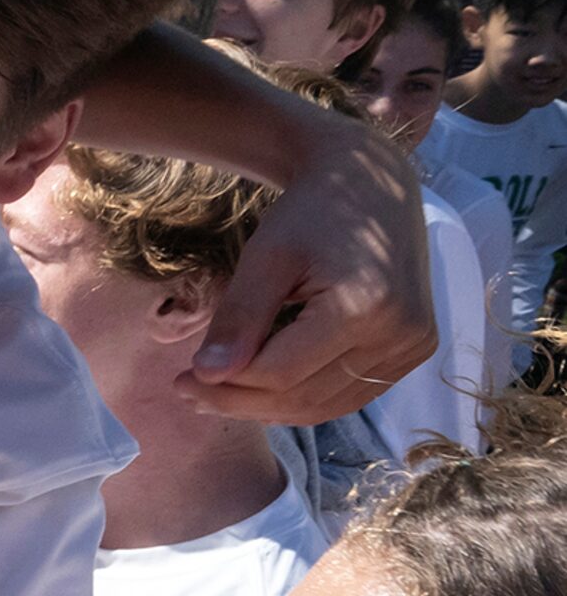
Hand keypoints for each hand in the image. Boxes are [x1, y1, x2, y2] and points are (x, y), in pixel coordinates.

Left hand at [182, 105, 435, 423]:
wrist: (372, 187)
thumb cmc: (312, 212)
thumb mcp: (265, 255)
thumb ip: (239, 317)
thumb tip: (207, 375)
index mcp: (365, 306)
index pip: (280, 373)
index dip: (226, 385)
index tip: (180, 379)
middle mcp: (400, 334)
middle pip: (304, 397)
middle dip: (240, 401)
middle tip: (189, 393)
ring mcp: (413, 346)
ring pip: (326, 405)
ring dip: (268, 409)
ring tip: (217, 395)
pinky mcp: (414, 350)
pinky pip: (350, 394)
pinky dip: (303, 398)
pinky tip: (262, 390)